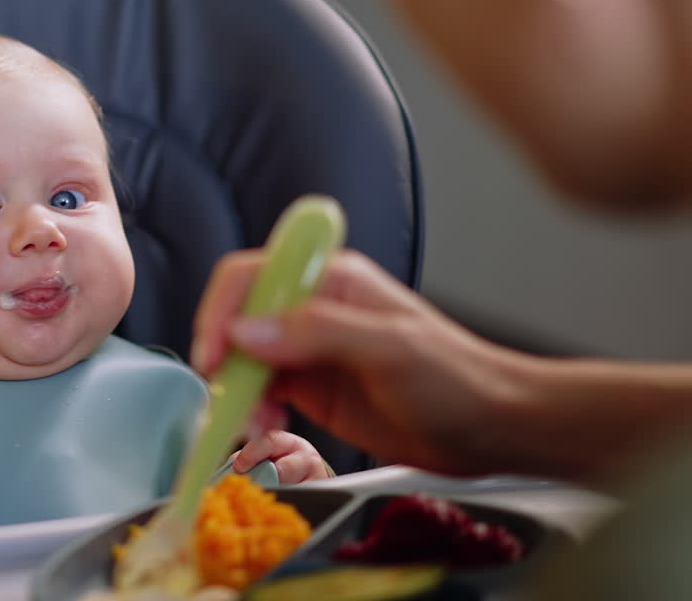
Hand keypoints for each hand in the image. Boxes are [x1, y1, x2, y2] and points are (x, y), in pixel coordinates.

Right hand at [192, 248, 525, 476]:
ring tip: (258, 424)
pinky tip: (270, 429)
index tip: (214, 357)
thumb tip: (244, 331)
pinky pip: (260, 393)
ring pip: (242, 360)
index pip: (250, 277)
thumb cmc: (457, 379)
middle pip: (236, 319)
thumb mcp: (388, 350)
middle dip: (225, 361)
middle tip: (231, 400)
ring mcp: (308, 349)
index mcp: (329, 279)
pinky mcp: (310, 387)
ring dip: (238, 393)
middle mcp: (311, 308)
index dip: (220, 313)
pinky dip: (253, 412)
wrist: (493, 429)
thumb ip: (315, 332)